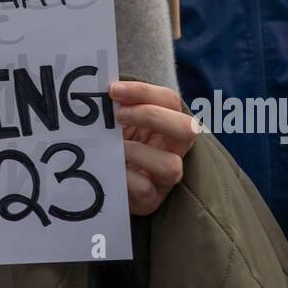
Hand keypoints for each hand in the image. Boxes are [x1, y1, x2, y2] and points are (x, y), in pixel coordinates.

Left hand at [110, 81, 200, 215]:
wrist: (108, 181)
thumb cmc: (118, 143)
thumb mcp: (121, 122)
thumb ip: (118, 105)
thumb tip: (100, 88)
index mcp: (170, 123)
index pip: (169, 100)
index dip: (143, 92)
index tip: (113, 90)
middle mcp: (175, 149)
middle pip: (187, 128)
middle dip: (151, 116)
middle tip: (119, 115)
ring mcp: (166, 177)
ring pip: (172, 166)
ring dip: (138, 152)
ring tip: (115, 147)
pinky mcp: (151, 199)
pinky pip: (144, 188)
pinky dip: (125, 175)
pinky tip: (110, 167)